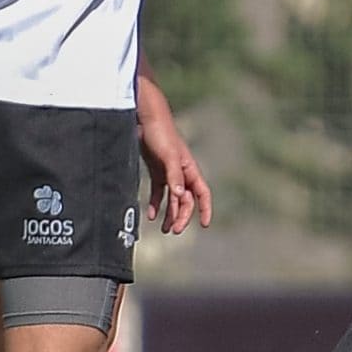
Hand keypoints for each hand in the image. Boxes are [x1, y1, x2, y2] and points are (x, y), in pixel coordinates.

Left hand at [137, 105, 212, 234]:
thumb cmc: (161, 135)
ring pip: (173, 199)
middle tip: (174, 231)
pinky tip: (150, 215)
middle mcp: (182, 174)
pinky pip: (158, 192)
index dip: (206, 209)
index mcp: (190, 170)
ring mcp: (169, 173)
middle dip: (182, 216)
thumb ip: (174, 176)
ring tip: (165, 229)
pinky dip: (155, 204)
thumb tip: (179, 195)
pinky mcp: (157, 171)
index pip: (202, 194)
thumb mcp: (169, 156)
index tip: (205, 224)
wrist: (146, 121)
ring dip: (170, 214)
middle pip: (186, 200)